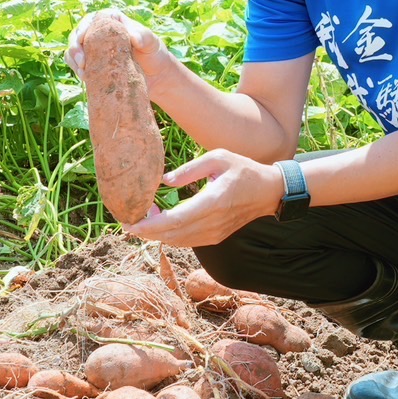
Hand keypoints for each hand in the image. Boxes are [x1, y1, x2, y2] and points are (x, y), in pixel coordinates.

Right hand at [65, 8, 167, 89]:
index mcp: (112, 20)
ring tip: (83, 72)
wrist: (155, 76)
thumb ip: (144, 36)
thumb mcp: (152, 43)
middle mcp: (100, 32)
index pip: (92, 20)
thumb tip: (133, 37)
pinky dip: (77, 69)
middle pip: (78, 34)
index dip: (83, 28)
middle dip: (75, 47)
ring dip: (73, 60)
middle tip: (82, 62)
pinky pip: (77, 63)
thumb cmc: (154, 54)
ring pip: (74, 49)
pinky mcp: (92, 63)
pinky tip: (84, 77)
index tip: (82, 40)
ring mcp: (94, 48)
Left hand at [126, 149, 285, 247]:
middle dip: (146, 230)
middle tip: (128, 219)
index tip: (130, 222)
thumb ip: (190, 169)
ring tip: (145, 215)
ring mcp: (215, 234)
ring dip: (157, 233)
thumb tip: (165, 181)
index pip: (175, 219)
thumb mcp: (218, 157)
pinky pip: (186, 241)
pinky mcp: (215, 237)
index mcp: (213, 201)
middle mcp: (213, 222)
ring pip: (177, 241)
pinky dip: (170, 234)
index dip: (150, 224)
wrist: (269, 192)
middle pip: (172, 234)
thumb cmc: (244, 170)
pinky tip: (161, 221)